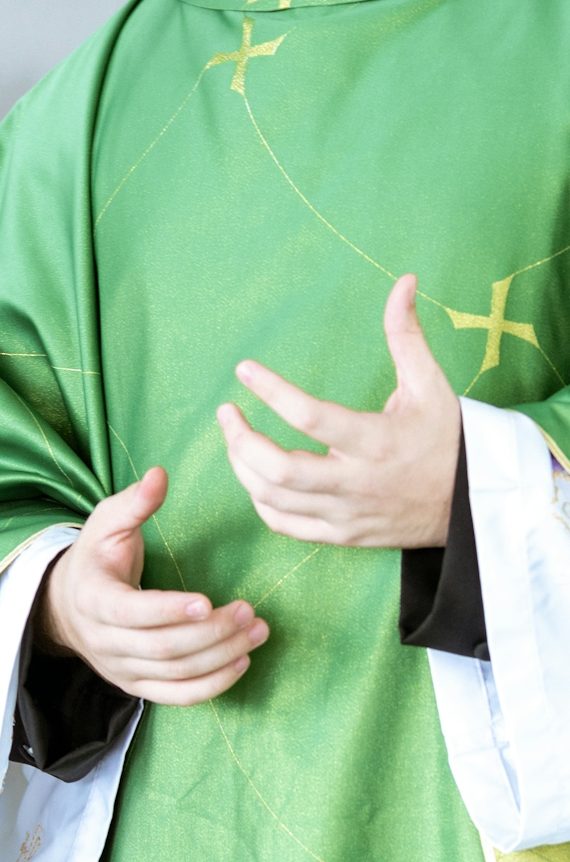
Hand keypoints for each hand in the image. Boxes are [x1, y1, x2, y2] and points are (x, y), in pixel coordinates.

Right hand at [40, 468, 268, 704]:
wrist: (69, 606)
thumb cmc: (96, 557)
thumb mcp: (105, 522)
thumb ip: (134, 502)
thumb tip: (159, 474)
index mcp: (94, 600)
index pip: (131, 614)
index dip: (169, 610)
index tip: (207, 600)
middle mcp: (105, 643)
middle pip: (162, 648)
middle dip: (210, 632)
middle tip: (249, 611)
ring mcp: (122, 670)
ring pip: (176, 674)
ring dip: (221, 656)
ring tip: (257, 631)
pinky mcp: (139, 686)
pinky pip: (178, 696)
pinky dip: (212, 685)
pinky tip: (242, 662)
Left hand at [217, 274, 460, 548]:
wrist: (471, 504)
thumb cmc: (446, 439)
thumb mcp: (430, 383)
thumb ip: (407, 333)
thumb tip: (404, 280)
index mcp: (377, 441)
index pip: (310, 418)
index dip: (271, 391)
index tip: (244, 368)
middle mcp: (357, 482)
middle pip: (279, 470)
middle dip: (240, 440)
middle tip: (227, 412)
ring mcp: (346, 514)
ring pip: (274, 500)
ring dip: (243, 467)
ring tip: (236, 438)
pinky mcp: (342, 535)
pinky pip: (286, 525)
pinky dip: (262, 501)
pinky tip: (256, 476)